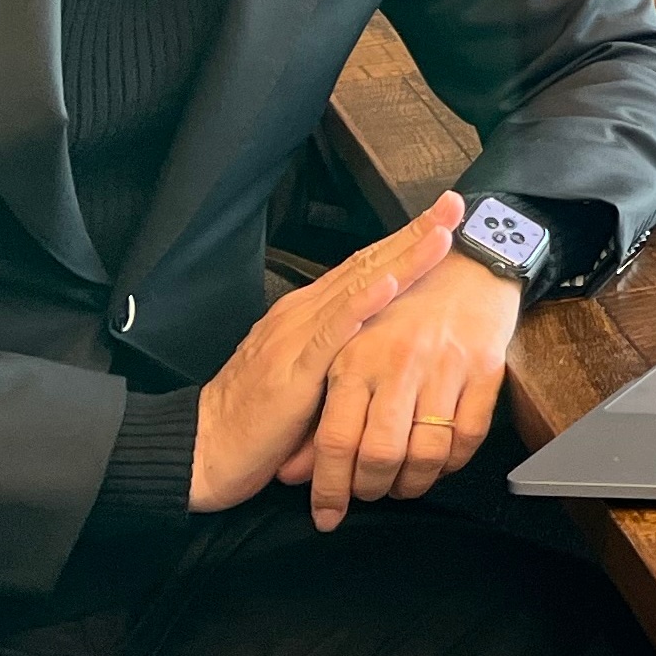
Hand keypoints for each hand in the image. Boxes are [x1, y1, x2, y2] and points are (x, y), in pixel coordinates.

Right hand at [192, 192, 459, 514]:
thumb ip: (338, 354)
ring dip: (399, 259)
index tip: (444, 216)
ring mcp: (295, 338)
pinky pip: (330, 333)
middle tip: (454, 204)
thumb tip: (382, 345)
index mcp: (307, 315)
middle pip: (367, 266)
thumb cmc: (256, 420)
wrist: (201, 451)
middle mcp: (302, 315)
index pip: (363, 268)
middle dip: (412, 234)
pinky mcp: (291, 370)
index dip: (404, 241)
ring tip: (437, 234)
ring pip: (356, 288)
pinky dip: (360, 307)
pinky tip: (387, 286)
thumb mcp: (307, 378)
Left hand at [294, 235, 522, 528]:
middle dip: (371, 488)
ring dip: (413, 482)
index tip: (326, 514)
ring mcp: (444, 366)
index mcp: (356, 356)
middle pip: (379, 453)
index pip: (334, 439)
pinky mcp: (484, 370)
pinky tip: (439, 464)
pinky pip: (468, 436)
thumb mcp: (347, 350)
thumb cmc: (401, 309)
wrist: (466, 264)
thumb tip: (293, 471)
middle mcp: (397, 362)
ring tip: (403, 485)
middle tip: (368, 494)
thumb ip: (318, 411)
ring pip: (426, 452)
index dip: (328, 487)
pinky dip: (453, 462)